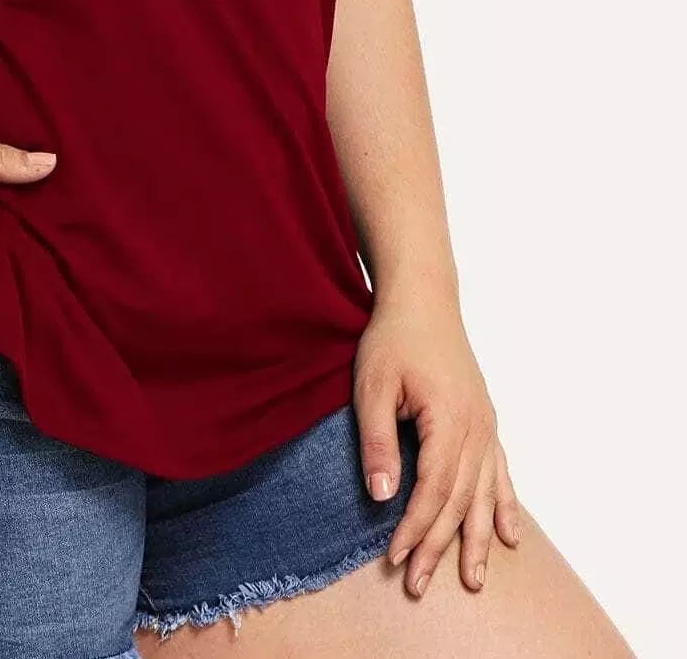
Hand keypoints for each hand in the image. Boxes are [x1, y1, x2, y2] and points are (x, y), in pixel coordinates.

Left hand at [353, 291, 522, 596]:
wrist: (423, 299)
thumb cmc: (394, 338)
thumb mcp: (372, 386)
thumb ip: (378, 441)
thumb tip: (381, 496)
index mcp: (449, 421)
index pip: (433, 491)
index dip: (414, 528)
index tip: (394, 559)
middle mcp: (477, 429)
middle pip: (460, 501)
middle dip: (439, 546)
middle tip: (419, 585)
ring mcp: (486, 426)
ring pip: (485, 494)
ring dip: (478, 539)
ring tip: (474, 579)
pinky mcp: (485, 421)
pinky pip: (501, 473)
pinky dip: (505, 506)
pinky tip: (510, 536)